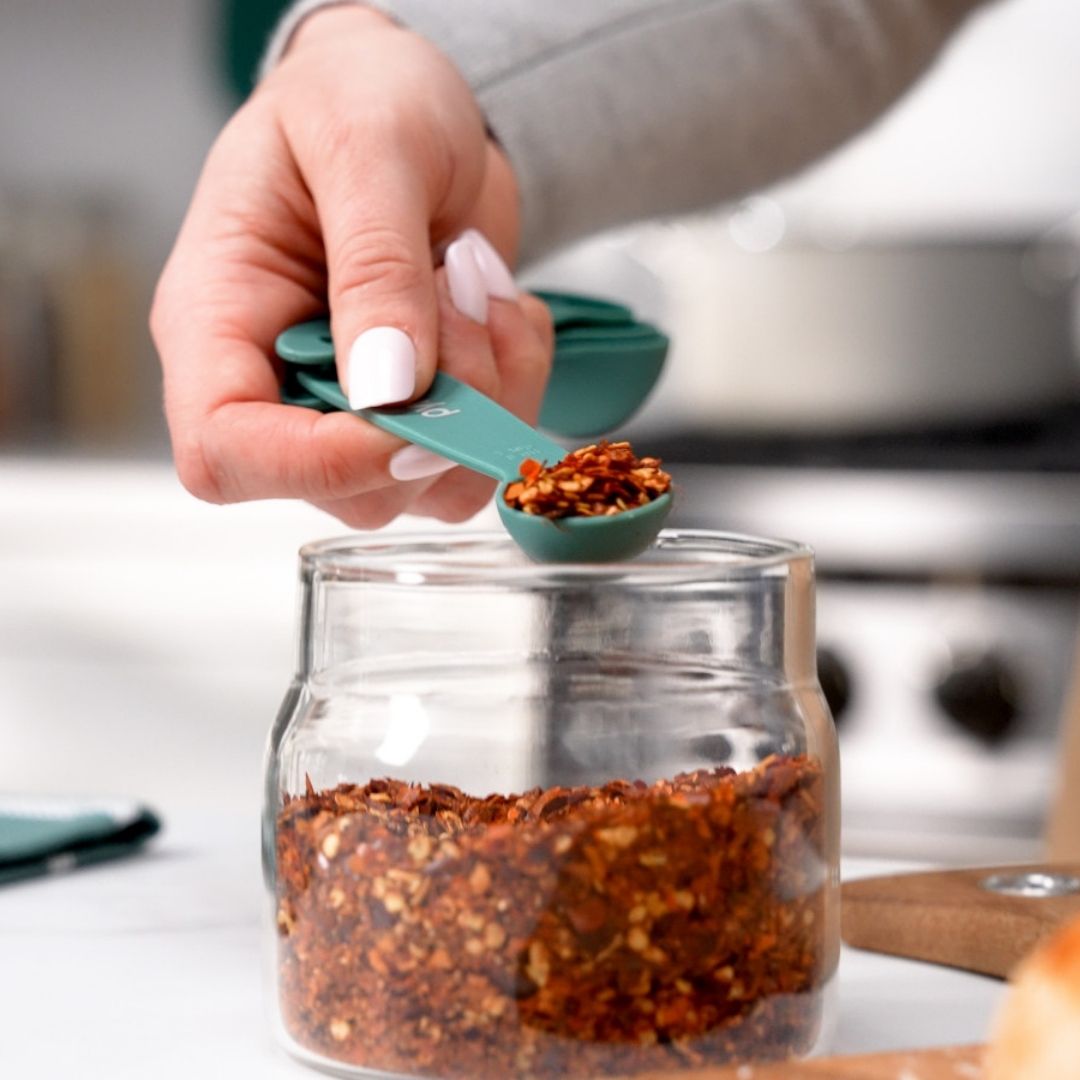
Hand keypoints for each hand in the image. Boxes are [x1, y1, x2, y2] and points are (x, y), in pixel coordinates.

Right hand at [150, 6, 551, 525]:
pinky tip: (498, 308)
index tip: (408, 409)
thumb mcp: (364, 146)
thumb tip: (388, 388)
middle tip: (457, 297)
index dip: (317, 464)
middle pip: (345, 490)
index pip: (226, 452)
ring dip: (490, 397)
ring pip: (428, 487)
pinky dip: (519, 387)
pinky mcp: (422, 410)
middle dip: (435, 414)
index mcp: (218, 319)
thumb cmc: (359, 97)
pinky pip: (482, 453)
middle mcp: (279, 383)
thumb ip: (374, 266)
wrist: (420, 104)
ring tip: (478, 290)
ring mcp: (355, 408)